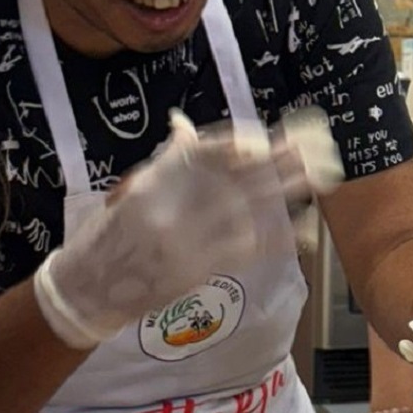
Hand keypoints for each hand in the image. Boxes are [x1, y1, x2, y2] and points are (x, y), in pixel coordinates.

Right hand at [34, 108, 338, 349]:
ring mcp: (190, 237)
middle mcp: (176, 203)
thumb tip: (184, 125)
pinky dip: (278, 238)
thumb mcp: (134, 189)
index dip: (246, 142)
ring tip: (323, 177)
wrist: (89, 288)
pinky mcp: (201, 268)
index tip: (272, 136)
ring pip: (252, 207)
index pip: (211, 151)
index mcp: (160, 179)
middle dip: (283, 159)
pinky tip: (304, 230)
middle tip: (318, 145)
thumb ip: (169, 160)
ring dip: (291, 191)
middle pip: (241, 174)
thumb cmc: (112, 236)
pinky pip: (248, 249)